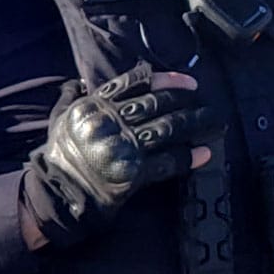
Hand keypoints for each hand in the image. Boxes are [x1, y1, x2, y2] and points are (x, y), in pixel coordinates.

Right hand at [21, 63, 216, 249]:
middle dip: (186, 101)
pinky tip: (205, 153)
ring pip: (167, 129)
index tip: (188, 81)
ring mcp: (124, 147)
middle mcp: (111, 122)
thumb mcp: (60, 119)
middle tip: (207, 101)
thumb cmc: (61, 154)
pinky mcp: (133, 173)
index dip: (165, 80)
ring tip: (215, 122)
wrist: (58, 193)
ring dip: (195, 124)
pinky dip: (188, 158)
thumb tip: (79, 81)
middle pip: (157, 104)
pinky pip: (168, 162)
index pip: (135, 84)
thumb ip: (71, 98)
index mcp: (95, 106)